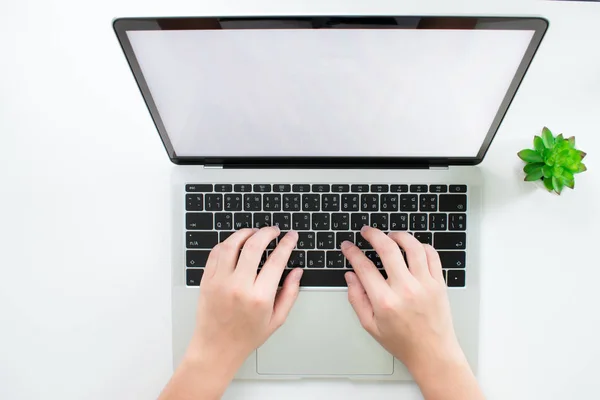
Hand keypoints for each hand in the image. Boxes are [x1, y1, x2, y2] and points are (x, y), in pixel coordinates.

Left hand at [187, 227, 301, 371]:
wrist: (216, 348)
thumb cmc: (246, 336)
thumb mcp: (276, 319)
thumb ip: (290, 293)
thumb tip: (297, 272)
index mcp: (259, 297)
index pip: (276, 260)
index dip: (287, 244)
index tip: (291, 237)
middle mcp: (238, 287)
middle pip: (253, 246)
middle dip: (267, 233)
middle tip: (274, 231)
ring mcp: (220, 282)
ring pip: (231, 245)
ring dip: (245, 233)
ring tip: (254, 232)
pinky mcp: (207, 280)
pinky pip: (216, 253)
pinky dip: (227, 243)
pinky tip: (236, 243)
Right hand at [341, 227, 465, 376]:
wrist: (433, 353)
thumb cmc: (403, 342)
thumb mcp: (370, 326)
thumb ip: (357, 299)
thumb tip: (351, 277)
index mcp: (385, 301)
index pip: (364, 267)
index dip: (352, 252)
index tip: (348, 246)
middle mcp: (405, 289)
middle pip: (387, 249)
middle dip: (373, 235)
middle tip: (367, 231)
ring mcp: (425, 284)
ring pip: (412, 247)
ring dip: (398, 235)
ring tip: (390, 235)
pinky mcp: (439, 284)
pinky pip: (432, 255)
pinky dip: (421, 246)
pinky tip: (412, 247)